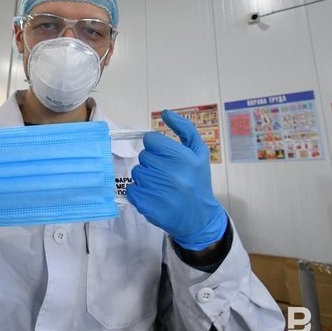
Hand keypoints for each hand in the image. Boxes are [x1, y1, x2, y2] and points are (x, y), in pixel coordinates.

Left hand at [126, 110, 226, 250]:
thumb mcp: (199, 153)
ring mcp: (155, 189)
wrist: (198, 218)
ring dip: (146, 178)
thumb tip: (165, 112)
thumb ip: (185, 129)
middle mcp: (169, 172)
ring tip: (162, 186)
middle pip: (144, 156)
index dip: (157, 147)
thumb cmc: (197, 182)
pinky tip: (154, 196)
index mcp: (182, 157)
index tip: (166, 157)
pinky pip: (131, 189)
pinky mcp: (145, 204)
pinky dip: (139, 192)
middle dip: (153, 163)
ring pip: (137, 172)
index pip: (151, 140)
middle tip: (166, 174)